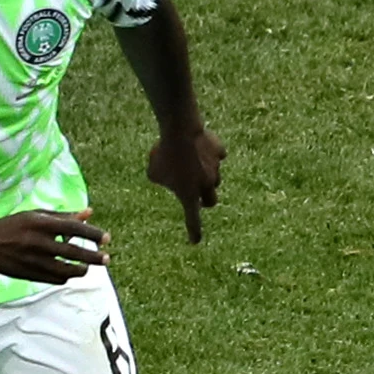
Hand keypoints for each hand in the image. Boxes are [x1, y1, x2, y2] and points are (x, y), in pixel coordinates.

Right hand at [0, 209, 107, 282]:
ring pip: (66, 271)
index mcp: (41, 224)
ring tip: (86, 267)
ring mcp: (33, 260)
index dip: (94, 234)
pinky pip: (55, 279)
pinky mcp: (29, 274)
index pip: (75, 229)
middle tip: (106, 259)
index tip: (107, 238)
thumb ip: (64, 216)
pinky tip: (69, 273)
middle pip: (74, 252)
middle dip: (94, 257)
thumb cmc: (14, 226)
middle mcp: (39, 242)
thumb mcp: (37, 215)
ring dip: (81, 270)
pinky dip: (65, 277)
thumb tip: (90, 213)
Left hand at [146, 125, 225, 240]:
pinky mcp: (219, 151)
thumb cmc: (164, 155)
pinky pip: (218, 155)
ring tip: (192, 163)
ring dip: (206, 176)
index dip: (194, 231)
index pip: (192, 219)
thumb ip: (162, 181)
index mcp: (189, 195)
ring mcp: (216, 168)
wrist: (181, 132)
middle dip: (206, 201)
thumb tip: (168, 179)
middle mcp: (205, 185)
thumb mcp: (154, 173)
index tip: (195, 241)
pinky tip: (202, 147)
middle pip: (211, 201)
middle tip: (197, 196)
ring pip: (214, 177)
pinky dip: (211, 154)